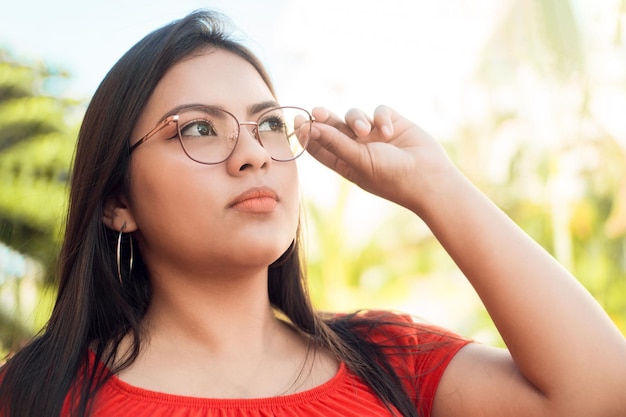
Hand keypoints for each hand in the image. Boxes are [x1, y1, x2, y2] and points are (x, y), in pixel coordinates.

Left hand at [306, 105, 457, 211]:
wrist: (428, 177)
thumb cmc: (391, 177)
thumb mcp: (359, 161)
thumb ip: (335, 143)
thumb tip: (310, 128)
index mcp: (345, 162)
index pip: (320, 146)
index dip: (308, 134)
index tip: (298, 121)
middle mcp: (358, 148)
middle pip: (333, 127)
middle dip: (324, 118)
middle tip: (316, 111)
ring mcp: (374, 135)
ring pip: (354, 116)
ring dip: (356, 119)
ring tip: (365, 130)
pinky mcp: (392, 123)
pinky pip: (379, 111)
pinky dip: (380, 117)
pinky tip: (388, 130)